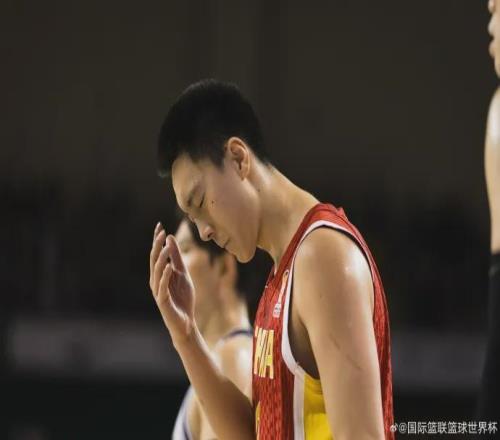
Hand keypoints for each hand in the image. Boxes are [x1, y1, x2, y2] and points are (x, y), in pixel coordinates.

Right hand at [149, 222, 195, 346]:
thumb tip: (170, 239)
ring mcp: (158, 291)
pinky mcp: (163, 301)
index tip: (159, 226)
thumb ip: (176, 258)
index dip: (157, 240)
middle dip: (157, 246)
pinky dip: (165, 275)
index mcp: (159, 273)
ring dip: (161, 258)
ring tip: (166, 246)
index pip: (156, 254)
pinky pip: (162, 286)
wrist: (186, 322)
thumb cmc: (183, 298)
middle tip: (161, 232)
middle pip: (154, 260)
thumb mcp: (183, 273)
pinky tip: (169, 266)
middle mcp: (155, 280)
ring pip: (157, 271)